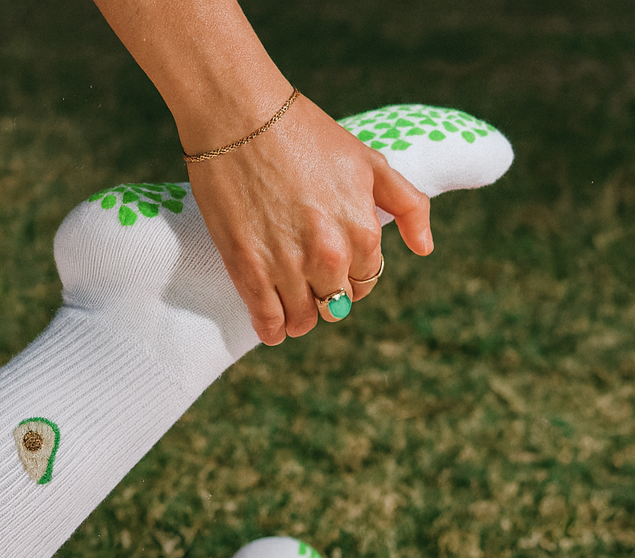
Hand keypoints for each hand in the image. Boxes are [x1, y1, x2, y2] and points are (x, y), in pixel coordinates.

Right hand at [185, 92, 432, 344]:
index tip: (334, 268)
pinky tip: (271, 326)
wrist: (242, 118)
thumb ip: (407, 204)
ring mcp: (288, 266)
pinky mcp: (249, 271)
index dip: (352, 277)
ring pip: (302, 320)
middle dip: (326, 297)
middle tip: (308, 282)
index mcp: (362, 231)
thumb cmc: (305, 133)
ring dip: (299, 318)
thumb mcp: (369, 161)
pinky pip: (267, 322)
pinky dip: (272, 329)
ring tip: (289, 306)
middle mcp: (329, 255)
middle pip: (335, 305)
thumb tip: (424, 249)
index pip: (366, 281)